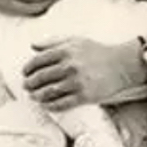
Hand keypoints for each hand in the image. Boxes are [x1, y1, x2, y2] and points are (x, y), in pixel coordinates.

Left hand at [22, 36, 142, 110]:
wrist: (121, 65)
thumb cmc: (97, 52)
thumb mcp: (75, 40)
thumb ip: (53, 41)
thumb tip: (32, 45)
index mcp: (65, 50)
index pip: (38, 60)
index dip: (28, 68)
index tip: (24, 72)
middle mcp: (69, 66)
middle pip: (41, 77)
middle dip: (30, 83)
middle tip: (26, 86)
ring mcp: (77, 82)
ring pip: (48, 92)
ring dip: (37, 95)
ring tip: (33, 96)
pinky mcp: (84, 96)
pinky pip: (61, 104)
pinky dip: (50, 105)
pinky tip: (46, 105)